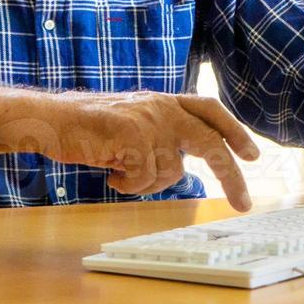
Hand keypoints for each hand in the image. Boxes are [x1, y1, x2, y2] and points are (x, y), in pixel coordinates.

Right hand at [0, 92, 260, 211]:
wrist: (50, 120)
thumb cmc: (87, 127)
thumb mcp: (132, 122)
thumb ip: (159, 134)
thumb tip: (182, 165)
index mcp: (162, 101)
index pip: (209, 109)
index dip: (233, 130)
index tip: (252, 154)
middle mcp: (161, 107)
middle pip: (209, 144)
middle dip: (230, 175)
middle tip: (243, 202)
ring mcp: (148, 122)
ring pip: (171, 172)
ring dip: (148, 181)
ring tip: (120, 170)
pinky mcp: (133, 138)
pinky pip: (145, 178)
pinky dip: (129, 184)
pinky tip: (111, 172)